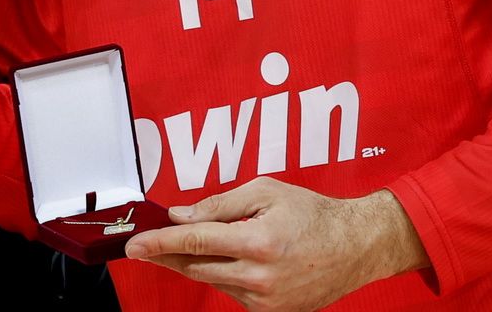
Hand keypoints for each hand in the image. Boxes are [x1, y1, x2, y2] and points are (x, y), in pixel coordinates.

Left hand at [123, 180, 427, 310]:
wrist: (356, 247)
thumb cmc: (314, 214)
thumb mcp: (266, 192)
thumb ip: (220, 203)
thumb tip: (181, 215)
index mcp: (259, 242)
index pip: (195, 241)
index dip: (160, 242)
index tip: (134, 244)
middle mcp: (260, 277)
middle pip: (196, 266)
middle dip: (166, 254)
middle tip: (143, 245)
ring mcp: (266, 300)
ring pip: (211, 280)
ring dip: (194, 262)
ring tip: (189, 244)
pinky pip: (231, 291)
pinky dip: (221, 273)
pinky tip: (229, 258)